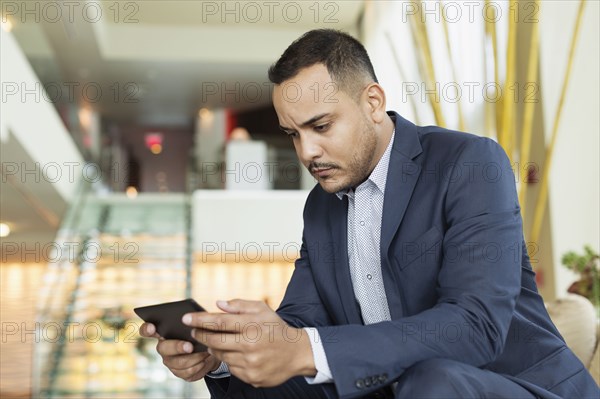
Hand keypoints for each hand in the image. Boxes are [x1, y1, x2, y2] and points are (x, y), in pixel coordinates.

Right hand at [139, 322, 221, 381]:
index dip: (146, 329)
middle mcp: (163, 348)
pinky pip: (187, 372)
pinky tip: (205, 361)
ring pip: (178, 362)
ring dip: (194, 358)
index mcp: (164, 331)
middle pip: (163, 348)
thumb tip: (194, 319)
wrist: (212, 349)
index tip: (152, 327)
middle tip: (190, 346)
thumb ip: (193, 321)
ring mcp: (170, 361)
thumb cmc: (202, 332)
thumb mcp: (199, 323)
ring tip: (205, 352)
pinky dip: (199, 366)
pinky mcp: (180, 373)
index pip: (147, 330)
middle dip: (177, 347)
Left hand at [183, 299, 315, 387]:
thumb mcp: (262, 309)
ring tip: (218, 341)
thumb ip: (239, 305)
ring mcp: (250, 364)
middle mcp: (250, 345)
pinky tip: (236, 353)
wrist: (297, 353)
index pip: (219, 322)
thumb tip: (218, 304)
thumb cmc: (276, 328)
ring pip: (221, 356)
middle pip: (215, 341)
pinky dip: (229, 360)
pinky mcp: (251, 377)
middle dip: (201, 335)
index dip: (200, 320)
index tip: (186, 318)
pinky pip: (231, 368)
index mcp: (251, 326)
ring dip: (215, 348)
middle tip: (195, 331)